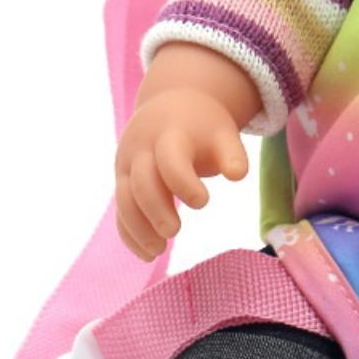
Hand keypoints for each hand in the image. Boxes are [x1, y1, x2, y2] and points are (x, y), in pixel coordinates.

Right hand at [113, 44, 258, 259]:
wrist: (170, 104)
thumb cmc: (202, 126)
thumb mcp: (222, 132)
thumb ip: (232, 153)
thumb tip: (238, 175)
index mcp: (170, 135)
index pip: (170, 160)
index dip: (184, 183)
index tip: (203, 202)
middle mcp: (142, 150)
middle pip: (141, 183)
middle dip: (155, 210)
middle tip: (175, 232)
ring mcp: (127, 166)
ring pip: (124, 200)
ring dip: (138, 228)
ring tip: (157, 252)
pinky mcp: (122, 181)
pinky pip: (120, 210)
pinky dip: (129, 233)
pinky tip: (147, 254)